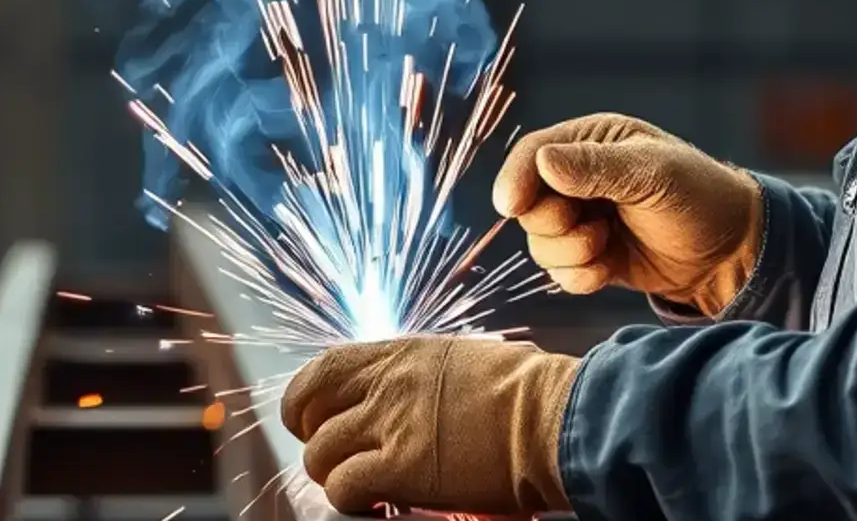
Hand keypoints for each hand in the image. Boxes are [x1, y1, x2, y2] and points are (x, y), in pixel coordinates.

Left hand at [281, 335, 579, 517]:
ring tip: (360, 485)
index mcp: (404, 354)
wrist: (552, 417)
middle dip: (313, 440)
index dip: (305, 396)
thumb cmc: (528, 391)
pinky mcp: (400, 467)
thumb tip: (411, 395)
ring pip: (321, 454)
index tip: (308, 416)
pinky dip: (350, 498)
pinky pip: (344, 486)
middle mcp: (388, 383)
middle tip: (332, 458)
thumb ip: (424, 377)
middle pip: (311, 411)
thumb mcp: (466, 362)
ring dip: (333, 475)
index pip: (325, 367)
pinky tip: (375, 502)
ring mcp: (390, 424)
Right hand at [493, 113, 762, 316]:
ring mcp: (585, 220)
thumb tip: (545, 162)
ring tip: (607, 246)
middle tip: (591, 229)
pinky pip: (559, 272)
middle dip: (553, 224)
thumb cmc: (700, 196)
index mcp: (594, 143)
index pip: (534, 153)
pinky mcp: (592, 256)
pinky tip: (607, 269)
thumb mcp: (653, 174)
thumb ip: (597, 168)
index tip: (510, 205)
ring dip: (569, 253)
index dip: (516, 177)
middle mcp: (581, 179)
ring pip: (540, 242)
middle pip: (529, 204)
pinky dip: (577, 276)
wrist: (731, 251)